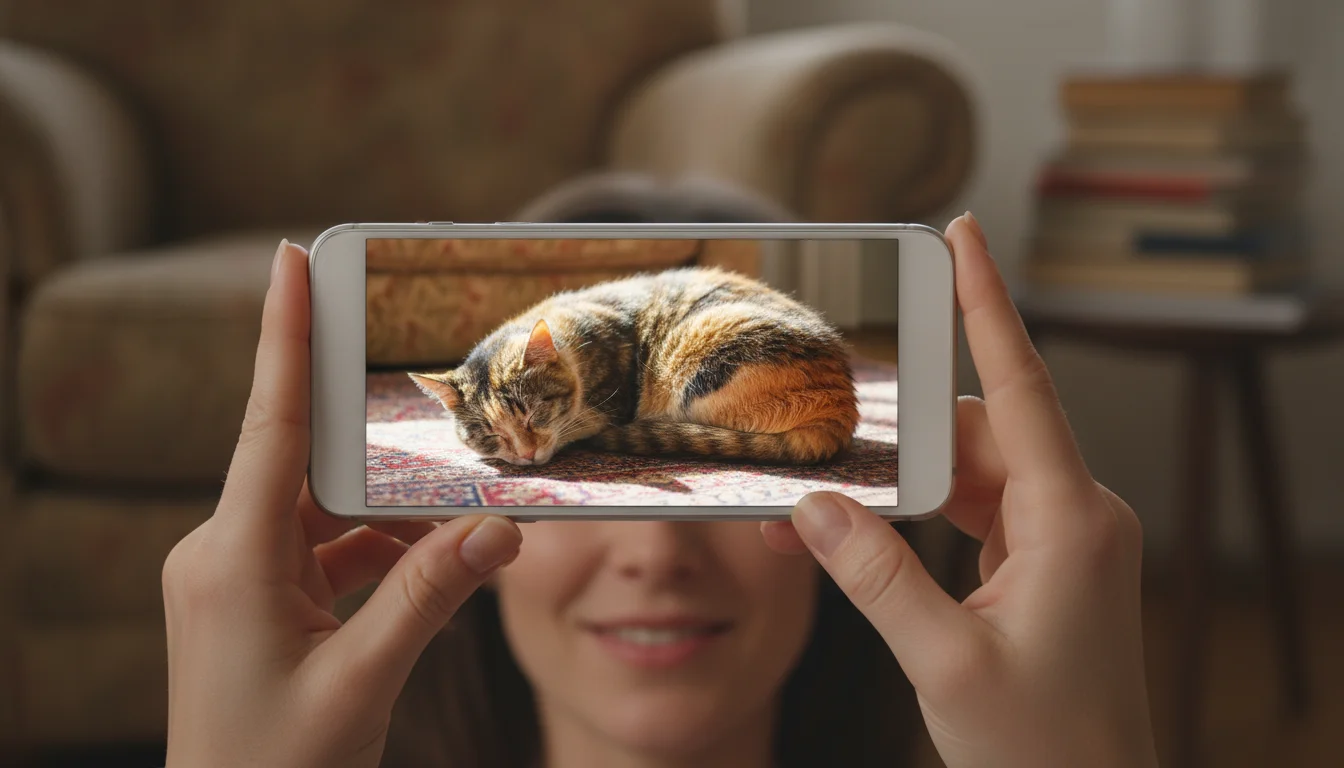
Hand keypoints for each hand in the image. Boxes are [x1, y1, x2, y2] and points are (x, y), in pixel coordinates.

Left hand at [161, 240, 521, 767]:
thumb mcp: (363, 682)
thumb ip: (431, 598)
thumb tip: (501, 529)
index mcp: (231, 562)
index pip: (268, 426)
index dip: (283, 337)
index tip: (292, 261)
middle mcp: (221, 555)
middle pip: (302, 462)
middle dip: (370, 435)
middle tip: (422, 390)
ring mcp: (233, 580)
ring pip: (319, 512)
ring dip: (385, 512)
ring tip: (456, 511)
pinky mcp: (251, 604)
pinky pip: (319, 552)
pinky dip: (373, 552)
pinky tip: (428, 562)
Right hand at [762, 214, 1157, 767]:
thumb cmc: (1042, 749)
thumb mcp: (943, 663)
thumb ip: (875, 578)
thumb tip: (816, 506)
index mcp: (1073, 523)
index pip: (1025, 387)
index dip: (989, 304)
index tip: (964, 233)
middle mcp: (1079, 515)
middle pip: (980, 432)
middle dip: (900, 434)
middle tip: (822, 440)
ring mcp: (1067, 538)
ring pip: (973, 471)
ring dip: (905, 480)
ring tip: (831, 500)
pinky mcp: (1049, 562)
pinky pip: (979, 508)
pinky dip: (924, 511)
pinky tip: (873, 529)